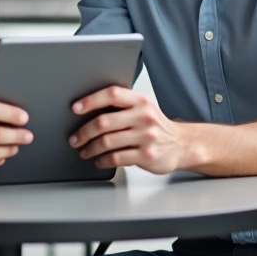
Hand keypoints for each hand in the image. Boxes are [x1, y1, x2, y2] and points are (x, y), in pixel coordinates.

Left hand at [69, 86, 189, 174]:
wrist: (181, 144)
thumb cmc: (156, 125)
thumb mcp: (143, 107)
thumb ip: (122, 105)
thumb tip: (88, 107)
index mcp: (140, 101)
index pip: (112, 94)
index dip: (91, 100)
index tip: (75, 108)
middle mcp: (144, 116)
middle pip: (104, 122)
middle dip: (84, 132)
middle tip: (75, 138)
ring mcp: (146, 137)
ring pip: (107, 142)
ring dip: (90, 148)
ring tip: (84, 150)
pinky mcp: (146, 155)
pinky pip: (116, 158)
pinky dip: (102, 160)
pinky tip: (98, 160)